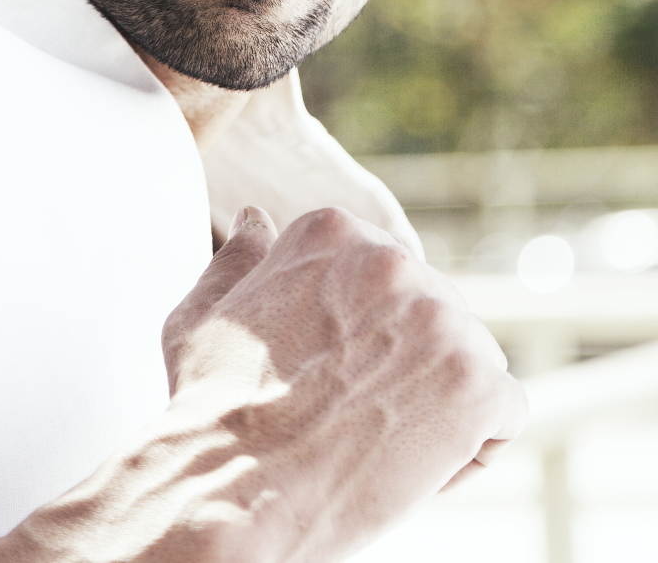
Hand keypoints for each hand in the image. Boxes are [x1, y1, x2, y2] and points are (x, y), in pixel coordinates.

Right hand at [160, 206, 525, 557]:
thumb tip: (256, 217)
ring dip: (437, 404)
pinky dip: (468, 450)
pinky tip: (407, 465)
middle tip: (344, 416)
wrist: (225, 495)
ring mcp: (441, 318)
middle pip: (432, 316)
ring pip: (471, 362)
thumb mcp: (208, 313)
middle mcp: (392, 259)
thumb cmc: (209, 412)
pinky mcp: (477, 383)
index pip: (386, 281)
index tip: (320, 376)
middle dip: (405, 367)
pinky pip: (504, 414)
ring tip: (373, 439)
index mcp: (332, 232)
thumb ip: (242, 260)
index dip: (360, 341)